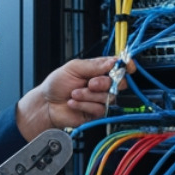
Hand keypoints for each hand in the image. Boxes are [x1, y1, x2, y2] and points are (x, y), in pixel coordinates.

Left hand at [14, 56, 130, 138]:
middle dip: (103, 83)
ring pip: (108, 97)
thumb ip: (94, 65)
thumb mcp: (73, 68)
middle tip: (90, 83)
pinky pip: (99, 109)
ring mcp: (100, 99)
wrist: (46, 104)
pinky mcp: (97, 113)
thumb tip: (112, 62)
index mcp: (98, 69)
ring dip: (88, 95)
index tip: (128, 67)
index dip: (126, 66)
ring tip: (74, 94)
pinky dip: (84, 105)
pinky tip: (73, 103)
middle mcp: (102, 84)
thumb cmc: (57, 84)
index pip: (118, 66)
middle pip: (119, 83)